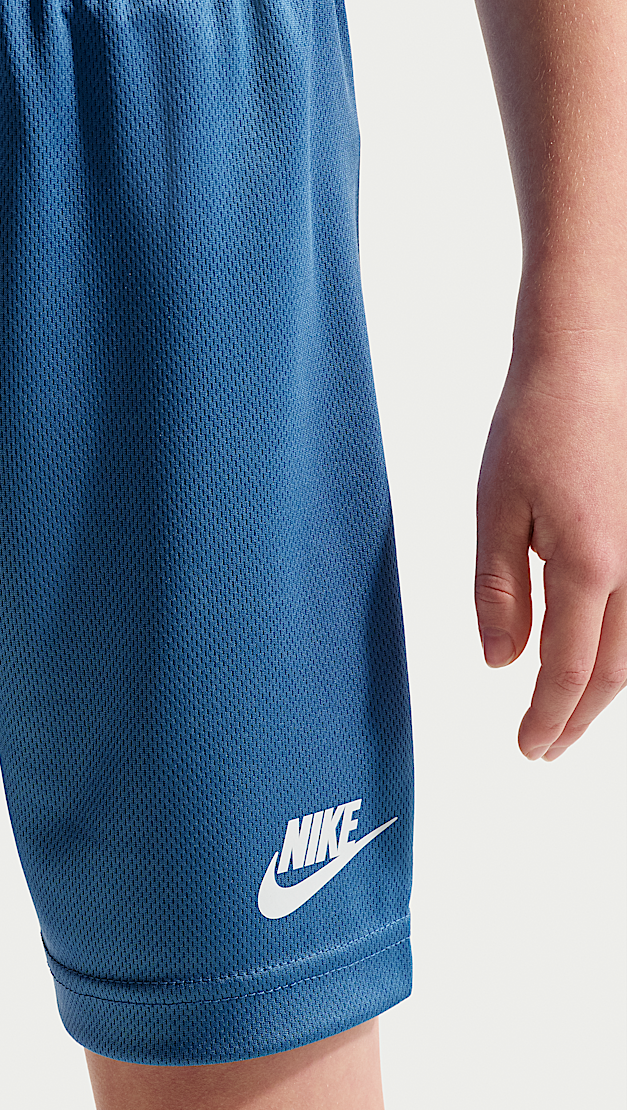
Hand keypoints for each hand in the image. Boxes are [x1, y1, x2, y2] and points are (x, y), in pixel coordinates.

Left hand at [475, 345, 626, 759]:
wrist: (592, 361)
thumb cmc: (536, 425)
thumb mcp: (495, 509)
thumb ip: (499, 592)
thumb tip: (500, 664)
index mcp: (591, 565)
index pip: (566, 670)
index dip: (547, 718)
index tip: (528, 748)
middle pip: (613, 672)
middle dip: (578, 717)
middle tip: (545, 747)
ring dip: (606, 687)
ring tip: (571, 712)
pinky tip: (604, 656)